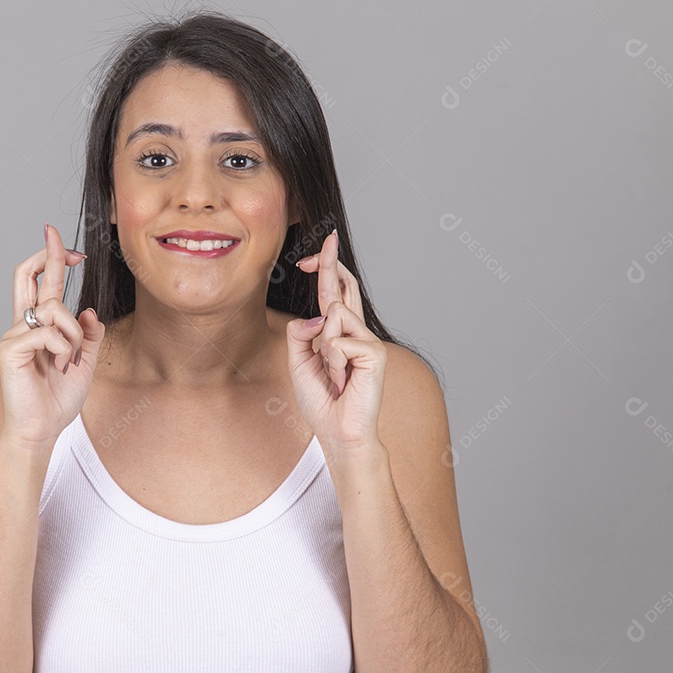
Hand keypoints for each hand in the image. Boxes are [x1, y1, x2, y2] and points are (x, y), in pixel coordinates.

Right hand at [0, 223, 104, 448]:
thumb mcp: (84, 363)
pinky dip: (63, 348)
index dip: (53, 259)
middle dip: (47, 252)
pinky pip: (47, 333)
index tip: (71, 245)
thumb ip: (88, 336)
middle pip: (28, 275)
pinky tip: (60, 366)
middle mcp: (23, 325)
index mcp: (40, 326)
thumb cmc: (58, 399)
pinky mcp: (10, 349)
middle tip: (57, 234)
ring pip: (53, 309)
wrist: (42, 430)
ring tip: (69, 361)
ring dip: (73, 334)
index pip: (42, 283)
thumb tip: (89, 310)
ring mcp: (13, 335)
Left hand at [286, 229, 387, 450]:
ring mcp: (368, 341)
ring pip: (333, 316)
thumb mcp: (298, 363)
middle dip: (331, 264)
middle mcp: (357, 332)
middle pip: (343, 288)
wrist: (339, 432)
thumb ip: (300, 336)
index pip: (335, 294)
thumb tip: (314, 316)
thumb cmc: (322, 401)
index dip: (328, 269)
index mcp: (340, 333)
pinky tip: (343, 379)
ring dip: (323, 348)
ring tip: (334, 374)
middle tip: (328, 240)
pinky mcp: (374, 353)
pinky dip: (332, 362)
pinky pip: (338, 341)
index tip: (320, 251)